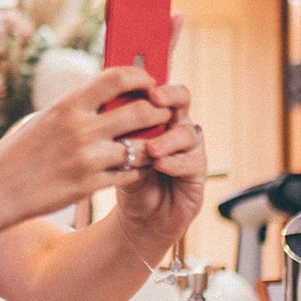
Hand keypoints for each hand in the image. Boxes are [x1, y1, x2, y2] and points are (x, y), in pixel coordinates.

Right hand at [0, 63, 182, 230]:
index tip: (149, 82)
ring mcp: (88, 159)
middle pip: (141, 111)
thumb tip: (114, 92)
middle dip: (160, 111)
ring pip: (143, 146)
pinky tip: (138, 165)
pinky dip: (140, 168)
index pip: (117, 78)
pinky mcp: (91, 186)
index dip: (141, 77)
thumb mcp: (48, 118)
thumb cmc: (23, 150)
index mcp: (68, 105)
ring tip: (155, 141)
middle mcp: (80, 129)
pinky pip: (131, 174)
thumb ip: (80, 107)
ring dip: (155, 143)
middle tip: (163, 113)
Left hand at [108, 79, 204, 244]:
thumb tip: (103, 108)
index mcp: (157, 116)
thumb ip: (116, 131)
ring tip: (151, 148)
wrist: (137, 217)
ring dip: (168, 138)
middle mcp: (177, 127)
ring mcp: (190, 150)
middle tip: (155, 99)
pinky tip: (160, 164)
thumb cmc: (126, 177)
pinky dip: (175, 162)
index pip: (160, 89)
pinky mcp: (197, 175)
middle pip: (182, 101)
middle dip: (170, 97)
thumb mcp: (116, 151)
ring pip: (187, 133)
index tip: (143, 83)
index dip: (154, 82)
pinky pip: (192, 163)